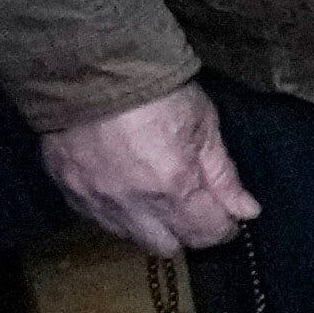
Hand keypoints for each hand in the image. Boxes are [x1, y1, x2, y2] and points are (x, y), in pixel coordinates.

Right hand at [47, 87, 258, 257]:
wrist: (89, 65)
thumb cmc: (157, 91)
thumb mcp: (203, 125)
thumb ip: (223, 175)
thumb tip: (246, 212)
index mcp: (172, 187)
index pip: (206, 233)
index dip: (222, 226)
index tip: (226, 212)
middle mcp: (132, 204)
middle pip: (168, 247)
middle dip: (186, 231)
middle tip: (192, 204)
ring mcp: (95, 200)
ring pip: (130, 237)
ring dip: (150, 225)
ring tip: (156, 194)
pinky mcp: (67, 190)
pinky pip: (97, 219)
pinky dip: (116, 213)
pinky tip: (123, 189)